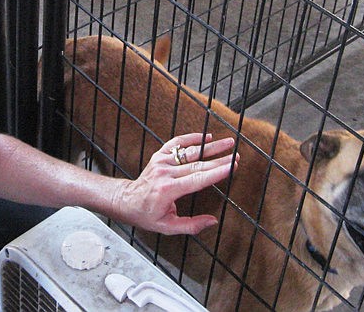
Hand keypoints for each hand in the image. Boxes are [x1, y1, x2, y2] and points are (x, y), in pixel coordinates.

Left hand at [115, 132, 237, 234]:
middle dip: (219, 160)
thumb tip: (212, 221)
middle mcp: (165, 172)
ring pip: (189, 151)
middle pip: (198, 164)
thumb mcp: (167, 227)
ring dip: (210, 146)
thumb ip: (191, 225)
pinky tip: (206, 137)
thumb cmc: (147, 215)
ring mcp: (161, 161)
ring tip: (227, 142)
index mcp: (168, 190)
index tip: (232, 166)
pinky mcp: (159, 155)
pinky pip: (177, 143)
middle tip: (236, 156)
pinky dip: (191, 138)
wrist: (126, 200)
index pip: (198, 179)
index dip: (216, 172)